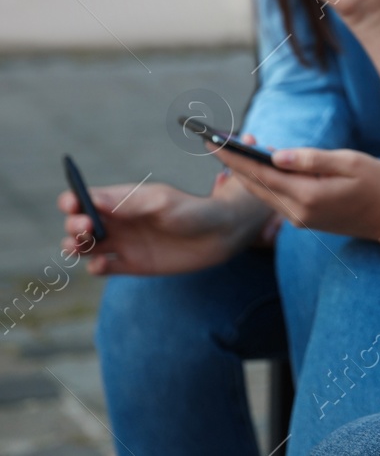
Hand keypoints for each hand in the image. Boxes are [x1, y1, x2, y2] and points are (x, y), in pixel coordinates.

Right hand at [57, 175, 266, 275]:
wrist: (220, 235)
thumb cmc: (192, 210)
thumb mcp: (162, 202)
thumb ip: (128, 203)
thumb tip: (92, 199)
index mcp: (121, 200)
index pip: (85, 198)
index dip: (72, 201)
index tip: (72, 204)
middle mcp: (117, 221)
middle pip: (78, 224)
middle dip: (73, 225)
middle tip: (86, 227)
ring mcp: (122, 243)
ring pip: (84, 247)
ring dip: (75, 247)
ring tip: (82, 245)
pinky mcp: (131, 264)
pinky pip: (102, 268)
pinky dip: (96, 268)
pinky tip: (104, 264)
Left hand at [215, 144, 379, 242]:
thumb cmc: (379, 183)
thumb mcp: (351, 162)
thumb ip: (312, 159)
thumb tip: (275, 154)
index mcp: (308, 196)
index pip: (260, 173)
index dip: (234, 156)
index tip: (213, 141)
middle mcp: (298, 213)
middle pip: (255, 186)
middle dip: (236, 162)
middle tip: (220, 139)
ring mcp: (300, 220)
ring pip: (263, 194)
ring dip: (249, 172)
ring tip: (241, 146)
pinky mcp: (304, 220)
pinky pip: (276, 199)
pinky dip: (265, 181)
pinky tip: (265, 165)